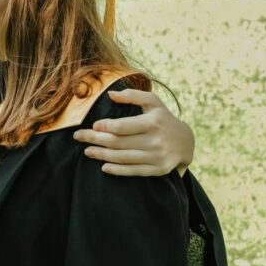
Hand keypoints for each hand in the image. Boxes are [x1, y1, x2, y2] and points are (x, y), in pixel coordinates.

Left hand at [73, 89, 194, 176]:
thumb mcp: (153, 101)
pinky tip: (104, 167)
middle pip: (119, 142)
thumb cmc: (163, 118)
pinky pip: (134, 171)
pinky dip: (118, 170)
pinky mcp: (158, 169)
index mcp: (153, 122)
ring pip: (123, 158)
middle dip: (96, 140)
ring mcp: (157, 157)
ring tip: (87, 151)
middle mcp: (156, 140)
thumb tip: (110, 94)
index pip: (123, 126)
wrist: (186, 142)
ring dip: (102, 155)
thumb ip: (132, 95)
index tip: (93, 125)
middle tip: (79, 137)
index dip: (105, 127)